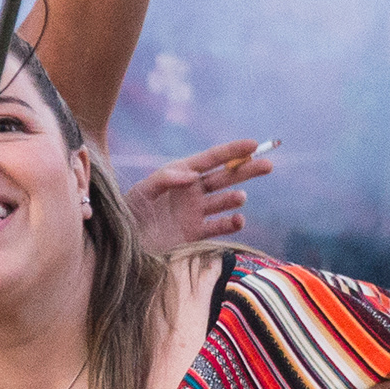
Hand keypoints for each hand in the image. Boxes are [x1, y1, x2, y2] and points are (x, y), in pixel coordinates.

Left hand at [126, 140, 274, 250]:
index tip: (254, 144)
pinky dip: (232, 223)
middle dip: (246, 169)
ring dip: (234, 197)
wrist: (121, 244)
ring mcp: (195, 212)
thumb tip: (193, 176)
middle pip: (225, 177)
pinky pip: (219, 226)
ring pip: (224, 201)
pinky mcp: (195, 234)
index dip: (232, 151)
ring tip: (239, 197)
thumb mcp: (142, 191)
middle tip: (268, 165)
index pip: (211, 159)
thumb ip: (165, 179)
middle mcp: (191, 191)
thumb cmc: (128, 212)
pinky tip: (238, 219)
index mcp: (180, 174)